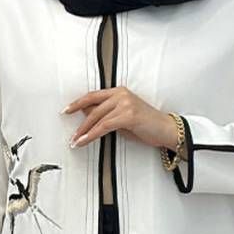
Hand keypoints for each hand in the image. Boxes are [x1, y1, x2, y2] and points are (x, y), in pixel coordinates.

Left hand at [62, 89, 180, 153]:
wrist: (166, 130)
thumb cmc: (147, 126)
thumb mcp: (123, 118)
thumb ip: (107, 115)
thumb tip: (88, 116)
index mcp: (119, 92)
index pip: (93, 95)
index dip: (78, 103)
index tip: (67, 110)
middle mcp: (121, 94)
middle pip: (93, 107)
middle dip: (79, 121)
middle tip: (71, 133)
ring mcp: (125, 104)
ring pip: (97, 117)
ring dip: (84, 131)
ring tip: (76, 141)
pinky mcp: (128, 116)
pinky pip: (104, 126)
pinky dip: (92, 135)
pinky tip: (85, 140)